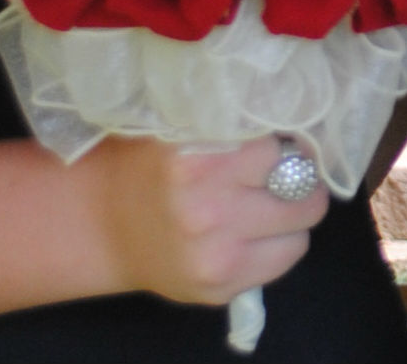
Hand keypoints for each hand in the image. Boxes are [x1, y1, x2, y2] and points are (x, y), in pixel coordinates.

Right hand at [88, 135, 328, 305]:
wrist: (104, 228)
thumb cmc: (151, 166)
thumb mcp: (183, 129)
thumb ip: (235, 123)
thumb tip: (300, 117)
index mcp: (197, 160)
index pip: (280, 147)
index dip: (285, 142)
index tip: (281, 141)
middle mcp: (206, 209)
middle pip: (302, 187)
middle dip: (300, 176)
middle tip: (285, 171)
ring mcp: (214, 256)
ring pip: (303, 225)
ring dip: (295, 211)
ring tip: (270, 201)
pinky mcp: (220, 289)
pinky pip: (286, 257)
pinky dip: (281, 242)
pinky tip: (254, 231)